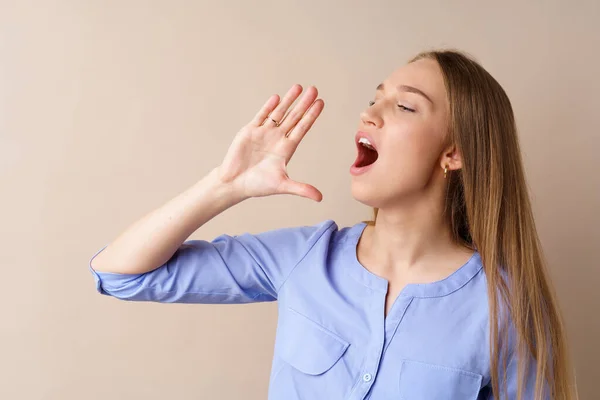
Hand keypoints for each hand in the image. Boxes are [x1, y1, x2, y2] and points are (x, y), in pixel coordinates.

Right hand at [217, 84, 324, 201]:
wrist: (234, 183)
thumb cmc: (257, 185)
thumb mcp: (282, 185)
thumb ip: (301, 189)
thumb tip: (320, 198)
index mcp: (286, 149)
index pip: (302, 128)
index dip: (312, 115)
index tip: (321, 103)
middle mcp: (277, 138)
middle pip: (294, 117)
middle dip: (304, 103)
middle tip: (314, 89)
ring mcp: (264, 133)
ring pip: (279, 113)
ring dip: (288, 100)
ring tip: (299, 87)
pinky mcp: (250, 131)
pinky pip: (261, 116)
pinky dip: (269, 107)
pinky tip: (277, 98)